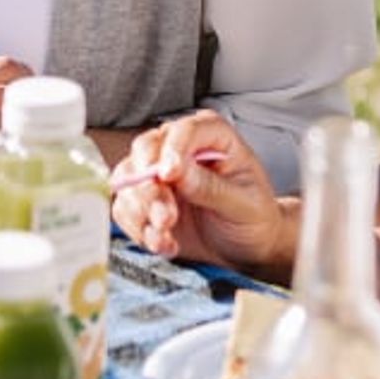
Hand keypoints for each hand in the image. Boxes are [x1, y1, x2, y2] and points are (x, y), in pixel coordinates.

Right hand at [111, 110, 292, 274]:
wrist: (250, 247)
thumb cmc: (255, 218)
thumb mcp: (245, 204)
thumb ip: (211, 186)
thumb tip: (178, 171)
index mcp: (212, 136)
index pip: (183, 131)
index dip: (172, 151)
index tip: (169, 176)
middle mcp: (179, 147)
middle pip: (145, 149)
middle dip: (150, 186)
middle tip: (166, 216)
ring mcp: (158, 172)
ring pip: (128, 179)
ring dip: (142, 211)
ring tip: (167, 235)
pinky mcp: (145, 199)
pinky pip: (124, 207)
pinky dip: (138, 228)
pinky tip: (163, 242)